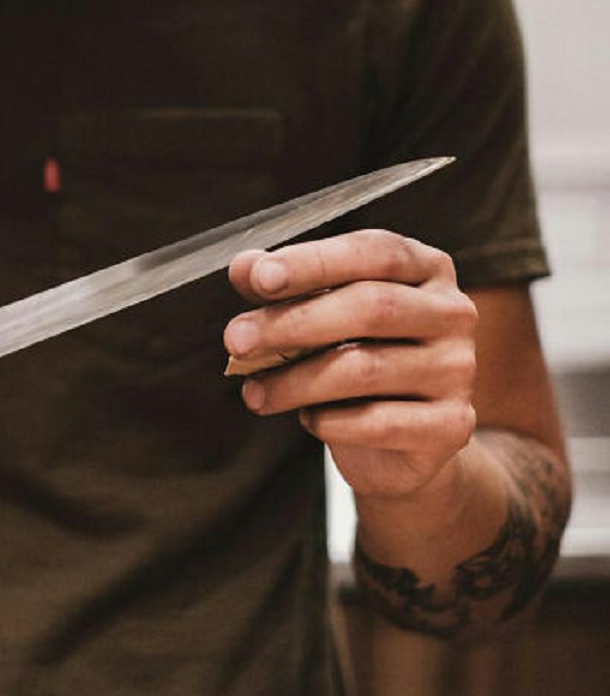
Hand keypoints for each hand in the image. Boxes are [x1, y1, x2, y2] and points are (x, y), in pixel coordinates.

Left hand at [223, 229, 477, 498]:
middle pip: (370, 307)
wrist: (402, 444)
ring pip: (365, 368)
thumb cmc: (357, 361)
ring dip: (296, 381)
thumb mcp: (320, 318)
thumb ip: (285, 290)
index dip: (314, 262)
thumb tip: (244, 266)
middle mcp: (452, 313)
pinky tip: (307, 420)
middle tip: (236, 340)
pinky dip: (329, 422)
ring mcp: (458, 370)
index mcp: (425, 269)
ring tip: (253, 393)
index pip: (374, 251)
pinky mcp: (451, 425)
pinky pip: (377, 421)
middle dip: (292, 323)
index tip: (259, 278)